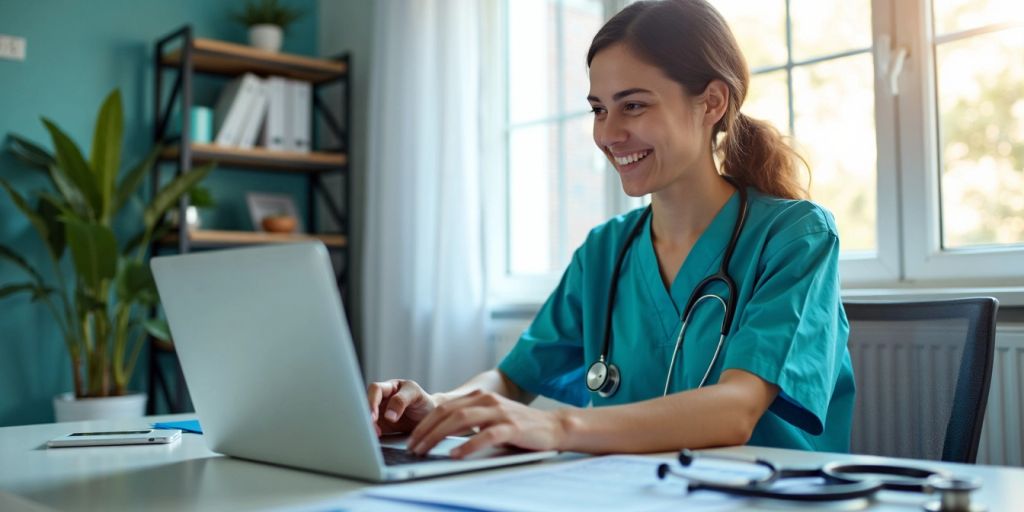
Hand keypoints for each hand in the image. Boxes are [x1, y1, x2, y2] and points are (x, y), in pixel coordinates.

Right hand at [366, 379, 436, 435]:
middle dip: (367, 417)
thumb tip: (388, 415)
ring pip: (367, 418)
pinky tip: (376, 439)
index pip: (375, 390)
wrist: (430, 415)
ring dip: (369, 427)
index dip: (372, 402)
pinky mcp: (382, 426)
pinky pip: (373, 430)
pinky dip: (372, 434)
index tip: (374, 416)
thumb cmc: (422, 401)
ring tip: (377, 434)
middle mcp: (382, 400)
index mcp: (389, 387)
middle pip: (366, 405)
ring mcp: (380, 413)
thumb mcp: (415, 395)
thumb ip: (402, 400)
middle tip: (372, 428)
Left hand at [407, 389, 566, 457]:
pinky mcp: (511, 426)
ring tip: (426, 450)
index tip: (412, 439)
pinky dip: (467, 445)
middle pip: (447, 412)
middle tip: (413, 447)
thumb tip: (440, 437)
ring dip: (438, 436)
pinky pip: (485, 435)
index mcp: (480, 397)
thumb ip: (470, 423)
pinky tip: (455, 454)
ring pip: (460, 420)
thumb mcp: (491, 420)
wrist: (553, 427)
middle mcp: (487, 400)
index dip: (425, 423)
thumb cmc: (520, 428)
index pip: (444, 407)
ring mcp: (499, 412)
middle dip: (426, 431)